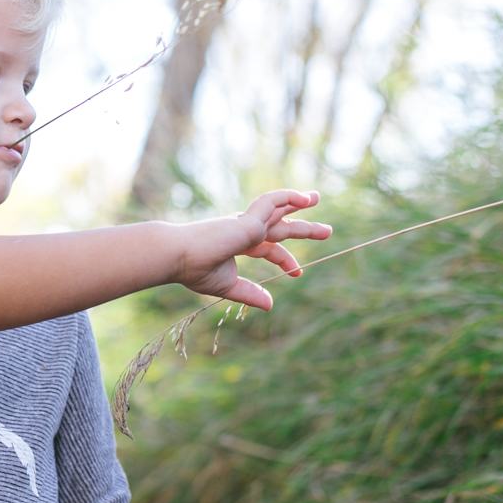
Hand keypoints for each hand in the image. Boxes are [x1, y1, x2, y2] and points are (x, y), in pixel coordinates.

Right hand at [173, 189, 331, 310]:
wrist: (177, 257)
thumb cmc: (194, 270)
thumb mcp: (227, 286)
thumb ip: (249, 293)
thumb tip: (270, 305)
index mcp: (238, 243)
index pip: (268, 248)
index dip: (285, 260)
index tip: (298, 273)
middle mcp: (243, 229)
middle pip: (279, 226)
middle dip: (301, 227)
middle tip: (325, 229)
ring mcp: (246, 223)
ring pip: (278, 209)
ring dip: (298, 203)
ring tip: (316, 197)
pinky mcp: (247, 220)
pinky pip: (271, 201)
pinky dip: (287, 198)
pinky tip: (304, 199)